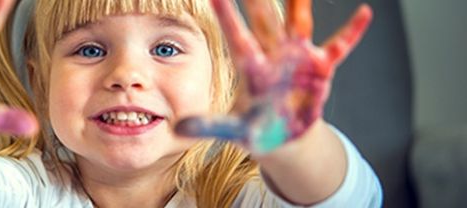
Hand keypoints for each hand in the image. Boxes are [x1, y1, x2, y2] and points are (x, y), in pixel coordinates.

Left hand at [175, 0, 371, 152]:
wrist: (283, 136)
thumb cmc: (255, 128)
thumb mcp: (233, 130)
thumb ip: (211, 126)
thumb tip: (179, 128)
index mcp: (251, 68)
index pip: (237, 36)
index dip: (228, 16)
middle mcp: (273, 56)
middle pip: (266, 20)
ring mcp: (298, 59)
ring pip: (299, 23)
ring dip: (300, 3)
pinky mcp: (320, 69)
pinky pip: (339, 46)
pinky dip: (352, 32)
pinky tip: (365, 13)